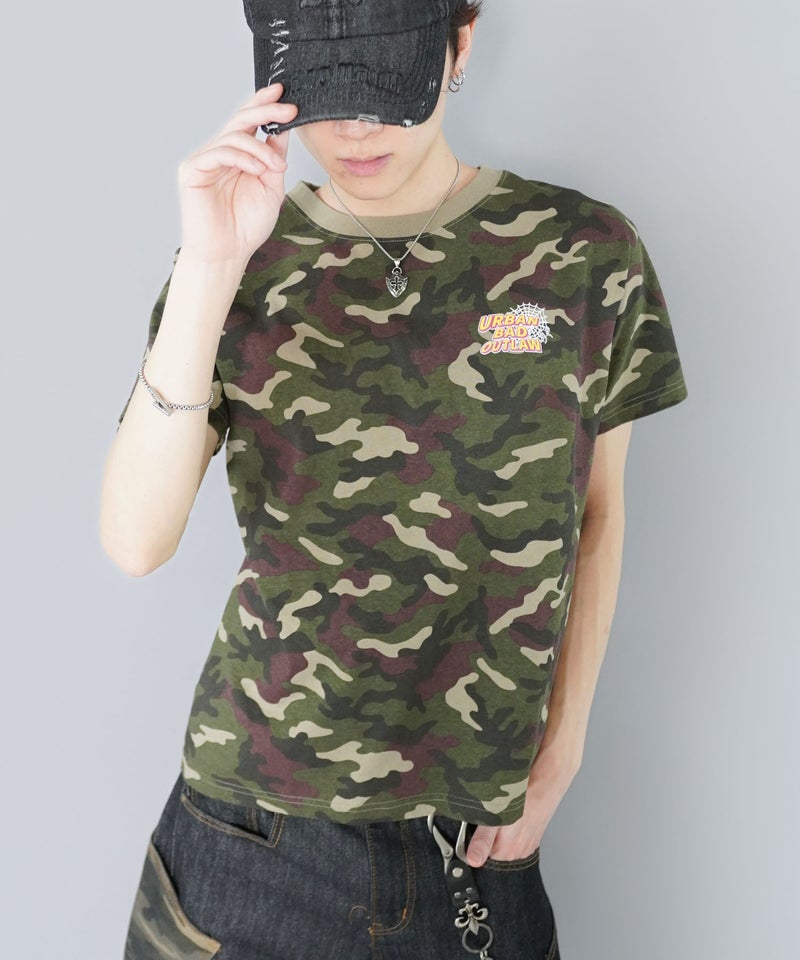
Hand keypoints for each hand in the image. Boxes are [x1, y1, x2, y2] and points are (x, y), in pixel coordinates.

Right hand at [177, 84, 298, 264]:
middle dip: (266, 110)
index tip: (284, 94)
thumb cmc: (246, 226)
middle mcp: (219, 154)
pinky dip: (243, 158)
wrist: (227, 254)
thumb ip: (275, 158)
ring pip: (233, 136)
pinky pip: (220, 153)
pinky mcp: (192, 170)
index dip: (263, 104)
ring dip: (261, 149)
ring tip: (276, 168)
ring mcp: (204, 160)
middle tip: (288, 108)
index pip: (249, 122)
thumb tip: (284, 128)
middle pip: (240, 120)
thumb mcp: (271, 187)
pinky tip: (258, 170)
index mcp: (237, 157)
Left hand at [465, 749, 577, 867]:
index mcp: (507, 852)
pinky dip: (510, 828)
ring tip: (502, 814)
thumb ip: (483, 840)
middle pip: (493, 851)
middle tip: (490, 817)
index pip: (482, 857)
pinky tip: (511, 814)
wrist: (546, 783)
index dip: (475, 842)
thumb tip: (473, 861)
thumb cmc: (524, 797)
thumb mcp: (496, 816)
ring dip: (499, 832)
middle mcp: (518, 853)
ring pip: (504, 843)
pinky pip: (515, 838)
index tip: (476, 828)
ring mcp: (527, 845)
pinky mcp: (532, 837)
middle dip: (488, 836)